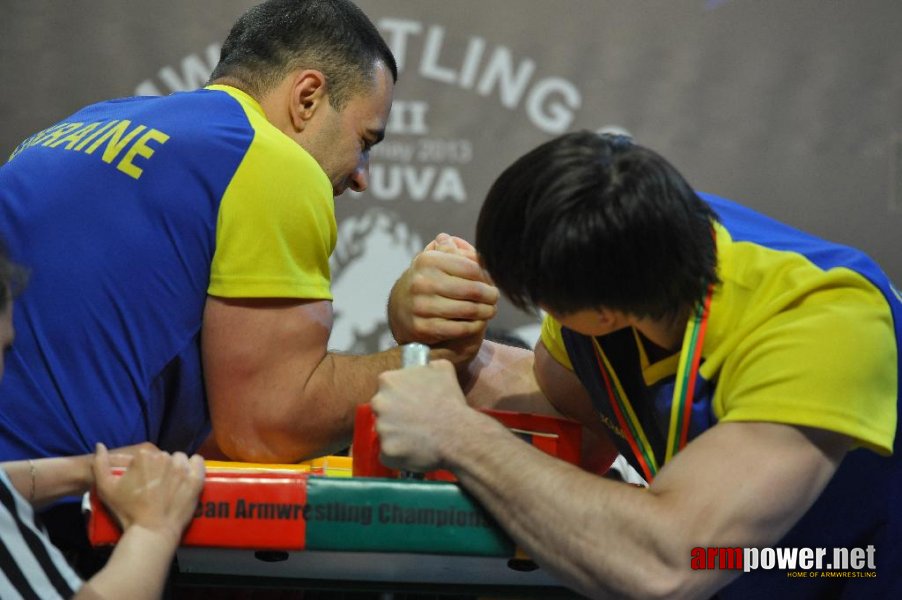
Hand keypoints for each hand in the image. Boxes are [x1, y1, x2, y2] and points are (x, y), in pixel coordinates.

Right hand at [92, 443, 204, 544]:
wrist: (151, 531)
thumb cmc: (128, 510)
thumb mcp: (106, 488)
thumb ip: (99, 464)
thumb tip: (100, 445)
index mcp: (144, 456)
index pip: (148, 455)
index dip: (146, 468)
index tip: (144, 481)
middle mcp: (164, 457)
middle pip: (165, 457)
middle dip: (161, 468)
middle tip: (157, 486)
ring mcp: (182, 468)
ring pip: (181, 459)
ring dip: (178, 467)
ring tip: (172, 483)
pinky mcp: (196, 478)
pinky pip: (198, 462)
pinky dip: (194, 466)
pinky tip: (188, 476)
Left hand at [371, 360, 470, 472]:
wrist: (457, 434)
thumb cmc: (450, 400)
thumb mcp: (443, 368)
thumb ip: (426, 365)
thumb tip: (424, 366)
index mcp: (387, 381)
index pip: (387, 386)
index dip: (400, 394)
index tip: (412, 401)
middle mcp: (378, 403)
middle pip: (382, 409)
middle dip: (394, 414)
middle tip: (414, 420)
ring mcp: (381, 428)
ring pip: (385, 431)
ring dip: (397, 434)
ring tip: (417, 437)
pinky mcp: (386, 451)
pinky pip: (388, 453)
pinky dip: (398, 454)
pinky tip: (414, 451)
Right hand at [387, 233, 498, 361]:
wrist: (399, 309)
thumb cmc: (427, 281)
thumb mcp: (434, 261)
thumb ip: (453, 251)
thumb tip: (467, 245)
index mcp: (428, 261)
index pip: (470, 267)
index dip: (486, 275)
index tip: (492, 280)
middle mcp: (422, 282)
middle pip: (472, 290)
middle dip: (490, 295)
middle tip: (495, 297)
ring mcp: (421, 306)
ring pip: (468, 310)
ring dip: (486, 311)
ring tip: (491, 310)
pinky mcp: (423, 327)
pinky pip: (458, 328)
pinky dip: (474, 326)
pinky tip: (480, 322)